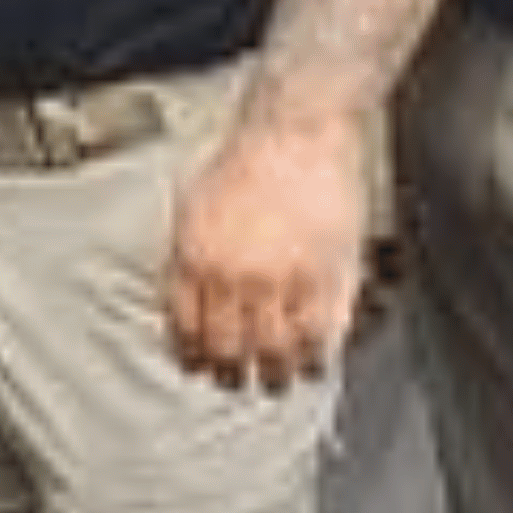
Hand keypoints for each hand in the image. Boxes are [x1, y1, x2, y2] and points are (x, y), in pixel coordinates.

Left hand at [160, 116, 367, 393]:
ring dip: (275, 374)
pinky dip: (316, 358)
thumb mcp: (194, 205)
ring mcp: (282, 280)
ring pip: (275, 351)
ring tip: (278, 381)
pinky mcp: (326, 277)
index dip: (194, 355)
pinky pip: (319, 334)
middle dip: (232, 374)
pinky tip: (314, 365)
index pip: (186, 327)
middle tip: (239, 382)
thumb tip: (186, 297)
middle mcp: (234, 277)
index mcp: (195, 258)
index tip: (200, 367)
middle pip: (229, 348)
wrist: (295, 130)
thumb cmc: (245, 158)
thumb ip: (189, 255)